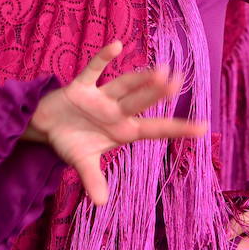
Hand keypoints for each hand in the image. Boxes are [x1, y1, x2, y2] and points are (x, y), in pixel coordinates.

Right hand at [24, 40, 204, 205]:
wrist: (44, 126)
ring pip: (123, 85)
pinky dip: (103, 58)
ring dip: (139, 79)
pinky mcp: (80, 87)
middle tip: (178, 82)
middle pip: (140, 102)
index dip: (178, 129)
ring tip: (160, 71)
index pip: (155, 130)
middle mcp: (115, 111)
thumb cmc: (69, 142)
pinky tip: (117, 46)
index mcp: (122, 130)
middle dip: (157, 94)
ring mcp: (100, 97)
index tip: (204, 127)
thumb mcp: (81, 163)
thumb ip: (92, 179)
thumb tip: (100, 203)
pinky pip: (93, 70)